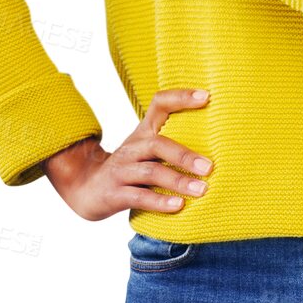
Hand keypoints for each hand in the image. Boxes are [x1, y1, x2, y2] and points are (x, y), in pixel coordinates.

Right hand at [41, 89, 213, 221]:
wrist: (85, 187)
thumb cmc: (128, 167)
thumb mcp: (145, 149)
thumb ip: (172, 142)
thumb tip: (218, 143)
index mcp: (142, 133)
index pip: (159, 104)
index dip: (181, 97)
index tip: (206, 96)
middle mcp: (132, 148)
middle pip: (157, 144)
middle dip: (184, 155)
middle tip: (209, 167)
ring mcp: (121, 171)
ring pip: (150, 172)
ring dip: (178, 181)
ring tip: (202, 189)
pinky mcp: (115, 194)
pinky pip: (139, 197)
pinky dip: (160, 202)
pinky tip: (178, 206)